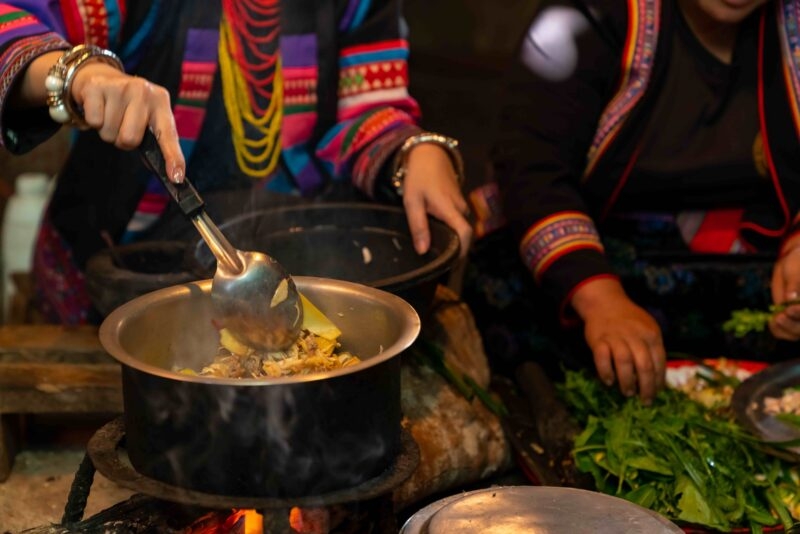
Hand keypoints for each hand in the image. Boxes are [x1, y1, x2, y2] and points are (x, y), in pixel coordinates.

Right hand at [71, 61, 184, 181]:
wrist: (102, 77)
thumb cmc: (129, 106)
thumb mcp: (147, 117)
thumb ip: (156, 142)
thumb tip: (169, 173)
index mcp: (160, 101)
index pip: (168, 134)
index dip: (173, 157)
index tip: (177, 177)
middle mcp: (143, 91)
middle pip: (130, 139)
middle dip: (123, 141)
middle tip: (122, 126)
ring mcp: (120, 87)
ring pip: (110, 133)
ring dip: (108, 131)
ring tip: (111, 115)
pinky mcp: (96, 87)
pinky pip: (94, 122)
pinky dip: (93, 122)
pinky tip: (98, 108)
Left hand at [400, 143, 471, 257]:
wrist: (430, 155)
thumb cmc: (419, 177)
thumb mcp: (412, 201)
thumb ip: (418, 226)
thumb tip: (423, 251)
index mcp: (450, 208)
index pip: (465, 234)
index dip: (462, 251)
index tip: (452, 263)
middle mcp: (460, 208)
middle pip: (462, 234)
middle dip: (453, 247)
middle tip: (437, 258)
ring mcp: (461, 205)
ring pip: (459, 227)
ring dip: (450, 236)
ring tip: (433, 244)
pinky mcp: (459, 203)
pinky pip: (457, 220)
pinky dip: (449, 227)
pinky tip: (435, 229)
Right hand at [571, 278, 665, 403]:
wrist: (606, 303)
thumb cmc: (629, 321)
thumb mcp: (647, 330)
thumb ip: (652, 350)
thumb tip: (657, 380)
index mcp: (651, 334)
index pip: (659, 362)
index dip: (659, 381)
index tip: (656, 393)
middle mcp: (635, 335)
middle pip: (644, 365)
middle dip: (646, 387)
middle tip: (645, 400)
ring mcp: (615, 337)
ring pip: (624, 362)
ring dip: (627, 381)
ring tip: (628, 393)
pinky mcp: (598, 339)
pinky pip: (602, 358)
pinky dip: (605, 371)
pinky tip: (609, 381)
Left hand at [770, 241, 799, 339]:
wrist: (792, 266)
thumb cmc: (798, 263)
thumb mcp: (796, 270)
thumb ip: (795, 283)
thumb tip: (791, 298)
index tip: (790, 309)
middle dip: (793, 325)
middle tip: (779, 317)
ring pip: (797, 333)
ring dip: (785, 330)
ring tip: (773, 320)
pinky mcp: (792, 320)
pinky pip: (787, 333)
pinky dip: (778, 331)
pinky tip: (771, 323)